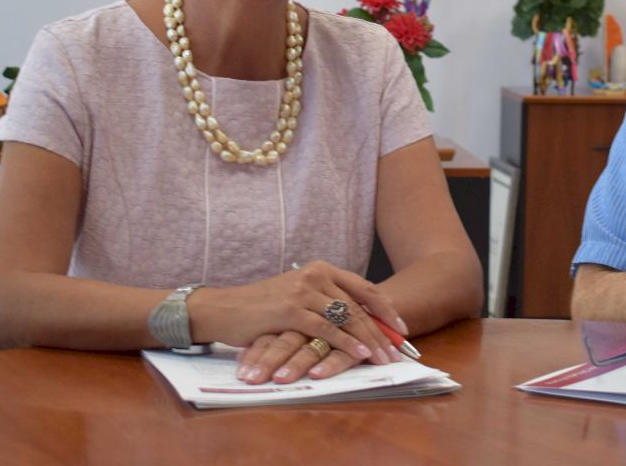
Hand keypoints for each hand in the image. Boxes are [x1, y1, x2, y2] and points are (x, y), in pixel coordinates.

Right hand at [187, 260, 406, 381]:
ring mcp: (304, 291)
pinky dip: (347, 343)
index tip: (402, 327)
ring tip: (384, 357)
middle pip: (360, 304)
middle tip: (398, 349)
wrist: (223, 308)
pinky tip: (361, 354)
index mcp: (321, 269)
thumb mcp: (298, 296)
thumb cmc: (261, 307)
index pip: (364, 288)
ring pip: (348, 316)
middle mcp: (316, 274)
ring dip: (370, 339)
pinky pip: (328, 329)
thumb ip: (325, 301)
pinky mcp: (292, 310)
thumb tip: (357, 321)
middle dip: (383, 329)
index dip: (386, 308)